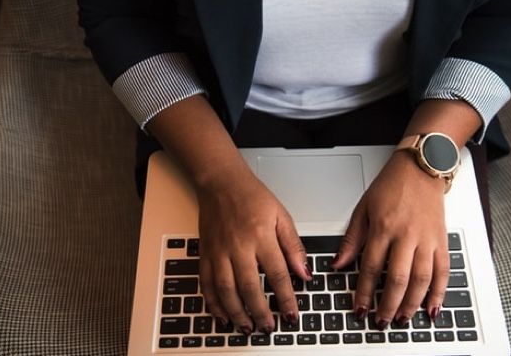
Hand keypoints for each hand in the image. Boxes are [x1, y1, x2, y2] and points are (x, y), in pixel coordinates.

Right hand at [196, 168, 311, 334]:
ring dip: (236, 313)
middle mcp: (238, 246)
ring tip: (247, 327)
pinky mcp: (206, 253)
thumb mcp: (282, 216)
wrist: (221, 182)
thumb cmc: (252, 196)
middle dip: (260, 312)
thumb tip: (305, 272)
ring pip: (226, 290)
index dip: (286, 298)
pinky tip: (222, 315)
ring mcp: (219, 251)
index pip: (277, 274)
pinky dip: (213, 302)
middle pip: (249, 287)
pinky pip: (206, 283)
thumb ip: (294, 246)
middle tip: (269, 328)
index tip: (292, 315)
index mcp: (261, 236)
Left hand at [332, 152, 449, 328]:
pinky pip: (443, 270)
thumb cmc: (392, 185)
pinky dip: (439, 292)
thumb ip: (352, 239)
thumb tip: (338, 264)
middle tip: (381, 321)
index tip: (360, 308)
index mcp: (383, 227)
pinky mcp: (442, 240)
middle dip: (388, 305)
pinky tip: (432, 307)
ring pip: (421, 279)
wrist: (421, 168)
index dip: (364, 292)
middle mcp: (406, 235)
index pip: (371, 267)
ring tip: (402, 319)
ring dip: (411, 303)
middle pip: (397, 278)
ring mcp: (427, 239)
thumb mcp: (364, 208)